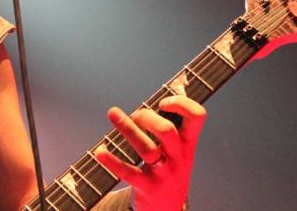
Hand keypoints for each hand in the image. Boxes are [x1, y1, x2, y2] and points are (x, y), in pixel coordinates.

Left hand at [94, 96, 205, 210]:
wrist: (168, 210)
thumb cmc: (169, 170)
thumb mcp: (178, 150)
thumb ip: (171, 126)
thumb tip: (153, 97)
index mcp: (188, 143)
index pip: (196, 117)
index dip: (181, 103)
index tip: (163, 102)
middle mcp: (178, 157)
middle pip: (167, 131)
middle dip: (147, 116)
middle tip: (136, 115)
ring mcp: (164, 173)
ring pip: (147, 149)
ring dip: (127, 129)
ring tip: (113, 114)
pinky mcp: (148, 187)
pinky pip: (129, 173)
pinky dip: (113, 161)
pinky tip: (100, 152)